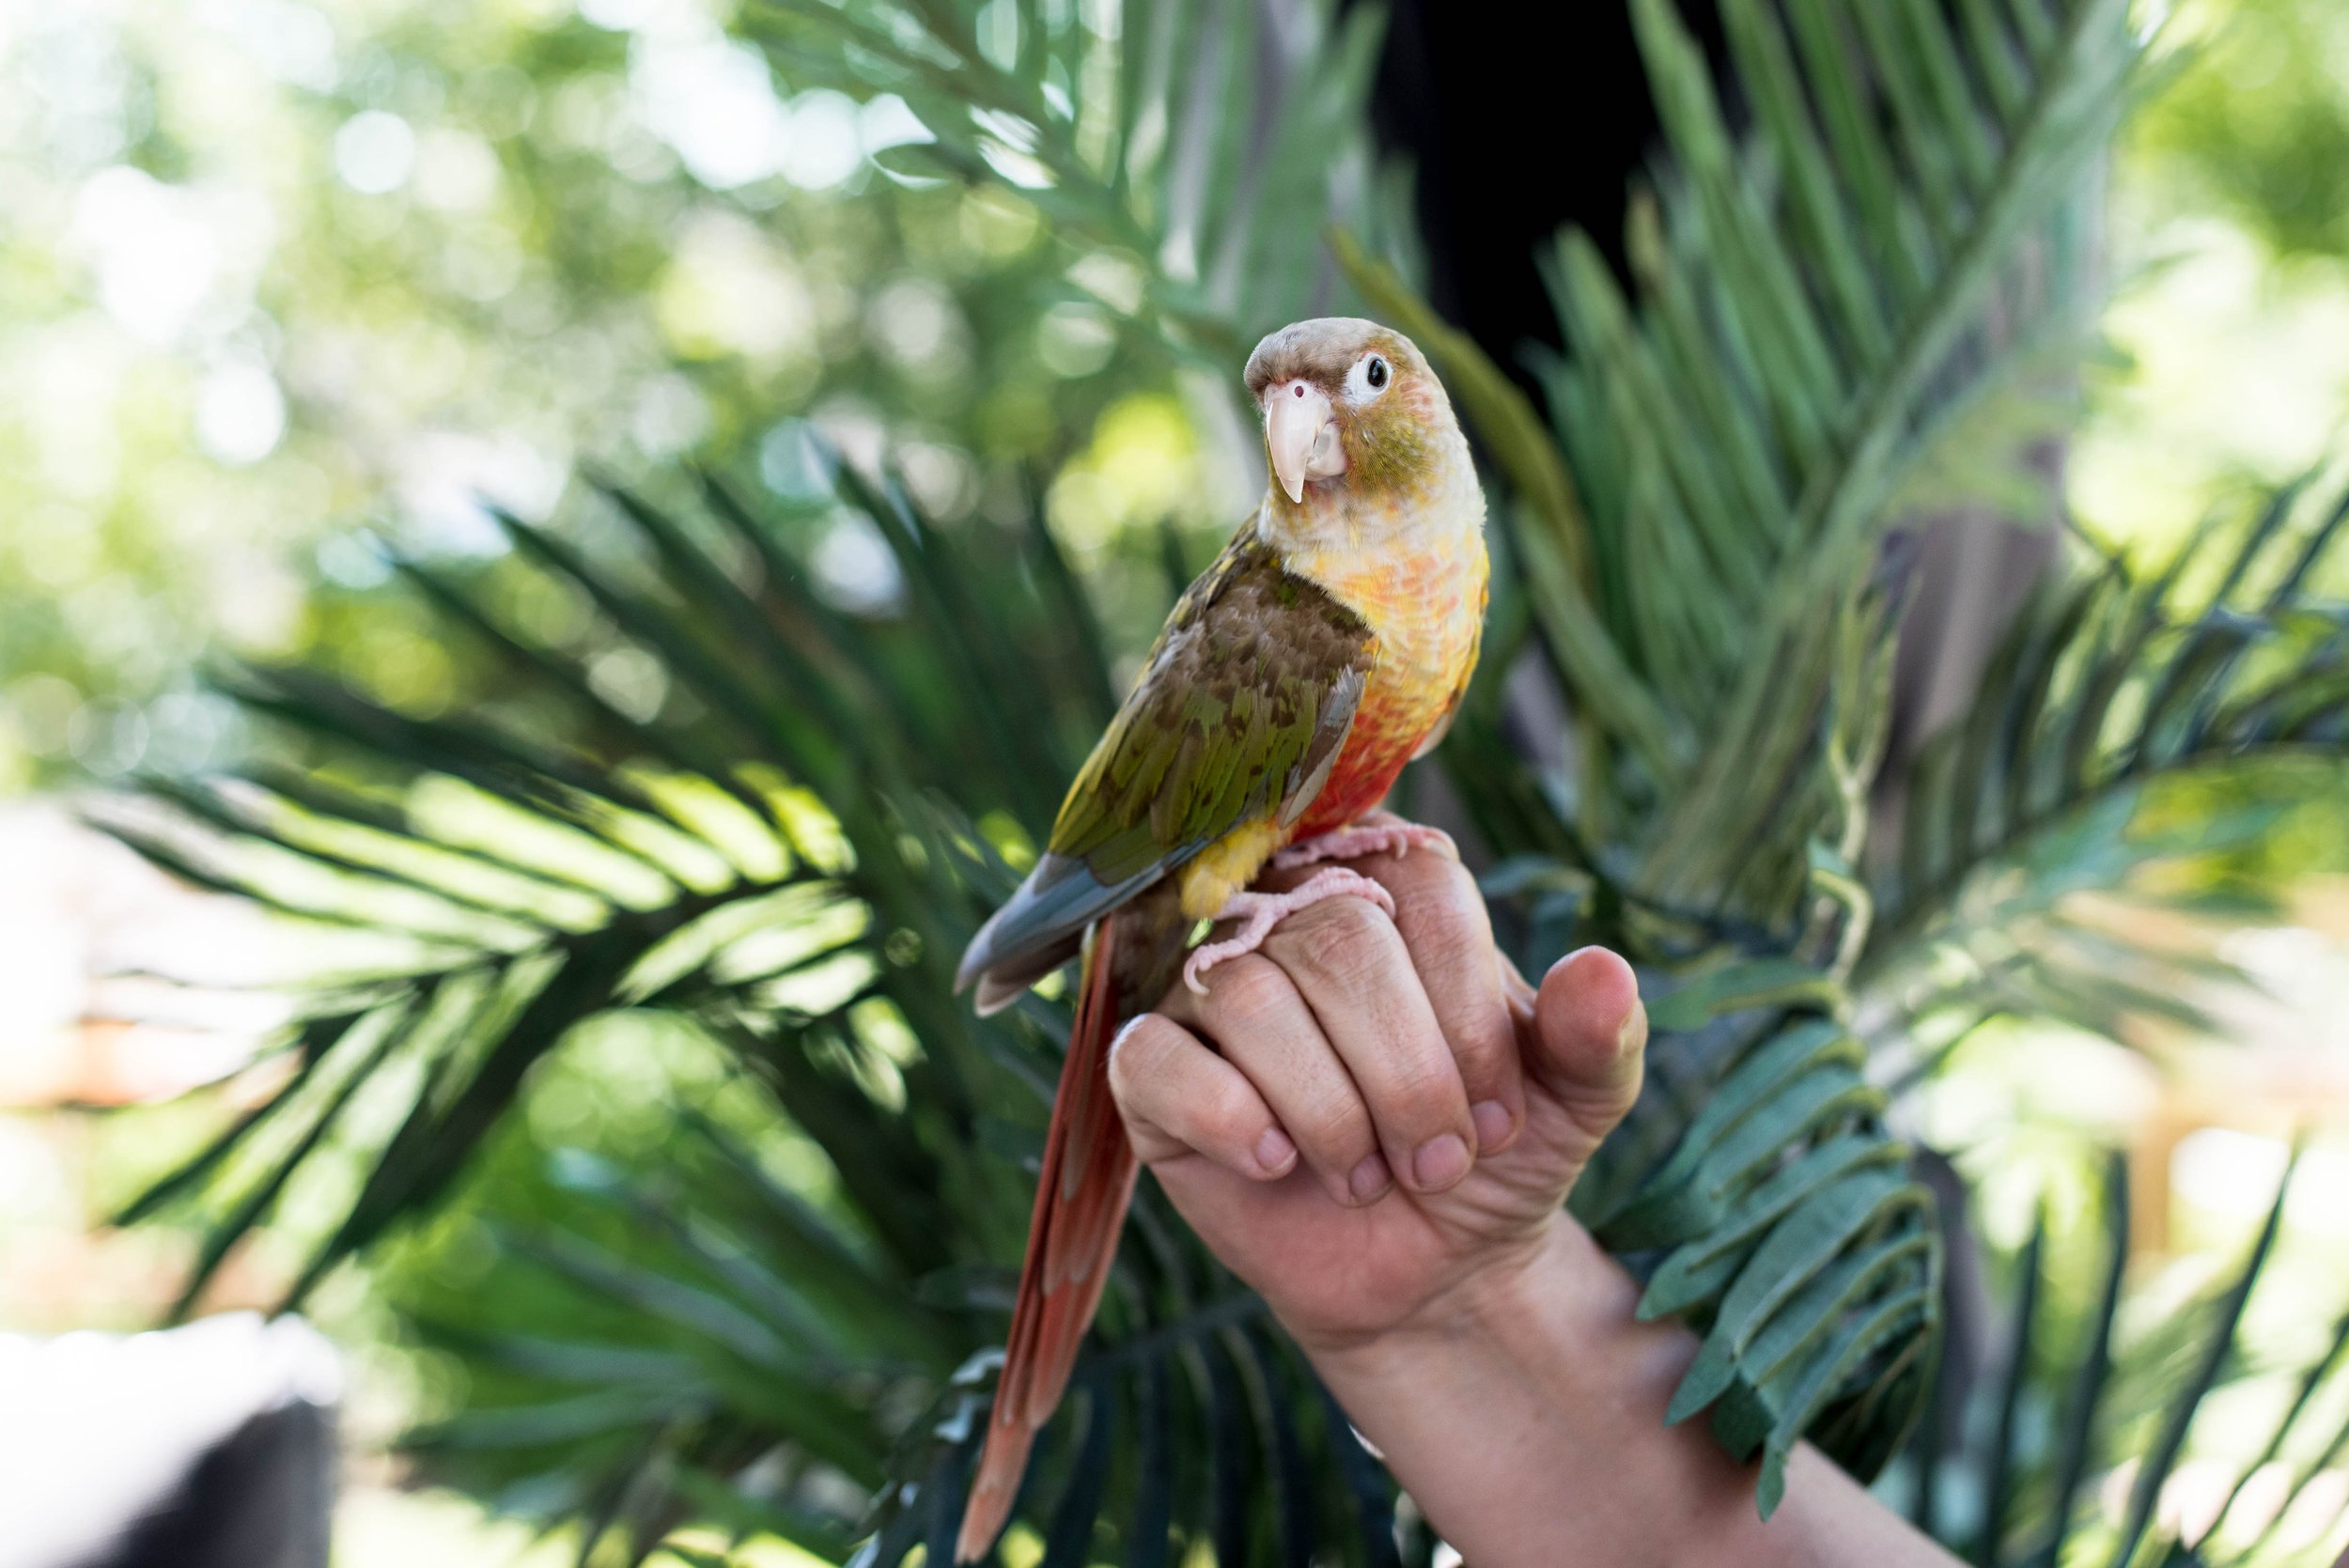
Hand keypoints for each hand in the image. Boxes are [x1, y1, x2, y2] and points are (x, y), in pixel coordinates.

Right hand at [1105, 819, 1647, 1352]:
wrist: (1432, 1269)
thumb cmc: (1491, 1155)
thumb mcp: (1571, 1101)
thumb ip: (1599, 1034)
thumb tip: (1604, 968)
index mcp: (1395, 892)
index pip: (1421, 886)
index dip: (1468, 1012)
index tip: (1501, 1119)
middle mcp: (1293, 914)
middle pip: (1336, 942)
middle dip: (1405, 1076)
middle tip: (1439, 1164)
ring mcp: (1210, 987)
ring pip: (1247, 994)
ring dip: (1329, 1111)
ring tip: (1367, 1176)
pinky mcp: (1150, 1068)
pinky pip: (1152, 1057)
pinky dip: (1226, 1117)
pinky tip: (1278, 1163)